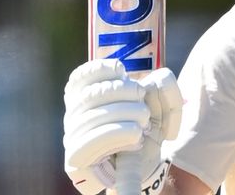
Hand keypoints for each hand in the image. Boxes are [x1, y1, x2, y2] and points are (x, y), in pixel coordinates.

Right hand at [63, 59, 182, 194]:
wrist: (144, 167)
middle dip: (121, 90)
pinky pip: (90, 141)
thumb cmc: (146, 129)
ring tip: (144, 121)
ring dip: (125, 114)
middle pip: (91, 94)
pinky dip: (117, 133)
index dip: (99, 68)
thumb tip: (155, 79)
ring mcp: (72, 136)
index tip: (121, 69)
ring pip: (93, 117)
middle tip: (142, 98)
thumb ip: (163, 86)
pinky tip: (136, 134)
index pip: (81, 77)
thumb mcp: (159, 104)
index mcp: (87, 97)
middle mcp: (74, 115)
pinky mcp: (75, 158)